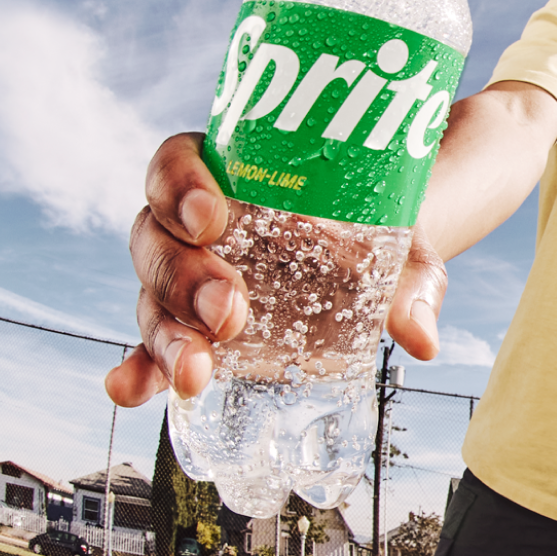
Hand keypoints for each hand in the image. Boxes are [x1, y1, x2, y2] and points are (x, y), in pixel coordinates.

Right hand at [105, 132, 448, 406]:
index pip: (177, 164)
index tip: (212, 217)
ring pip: (151, 297)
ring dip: (166, 334)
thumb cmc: (378, 234)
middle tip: (228, 311)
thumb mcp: (399, 247)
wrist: (381, 262)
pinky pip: (152, 346)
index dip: (180, 187)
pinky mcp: (192, 328)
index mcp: (229, 173)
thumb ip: (411, 282)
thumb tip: (421, 338)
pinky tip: (135, 391)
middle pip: (158, 240)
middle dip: (182, 278)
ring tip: (196, 371)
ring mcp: (187, 278)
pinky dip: (140, 370)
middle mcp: (193, 225)